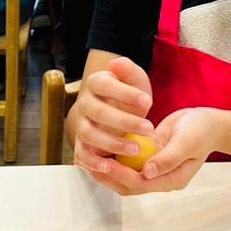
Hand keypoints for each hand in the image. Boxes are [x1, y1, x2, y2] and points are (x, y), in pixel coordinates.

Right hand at [71, 57, 152, 174]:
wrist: (118, 110)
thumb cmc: (128, 95)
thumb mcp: (134, 79)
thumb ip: (128, 70)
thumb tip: (115, 63)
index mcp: (96, 83)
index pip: (105, 85)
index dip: (125, 93)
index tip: (149, 101)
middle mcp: (85, 103)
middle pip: (98, 112)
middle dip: (124, 122)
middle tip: (149, 129)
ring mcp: (81, 124)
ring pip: (89, 134)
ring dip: (112, 143)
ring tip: (136, 149)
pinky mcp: (82, 144)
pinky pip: (81, 154)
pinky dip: (92, 162)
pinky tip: (108, 167)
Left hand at [86, 108, 224, 195]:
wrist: (209, 123)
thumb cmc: (201, 131)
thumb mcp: (186, 142)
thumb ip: (168, 158)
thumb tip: (147, 172)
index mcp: (172, 180)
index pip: (141, 184)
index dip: (121, 175)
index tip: (105, 163)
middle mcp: (161, 178)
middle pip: (129, 185)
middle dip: (108, 177)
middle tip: (88, 164)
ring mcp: (154, 168)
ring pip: (126, 175)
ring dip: (107, 169)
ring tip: (87, 158)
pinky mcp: (149, 157)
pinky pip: (129, 161)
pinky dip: (115, 157)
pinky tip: (100, 146)